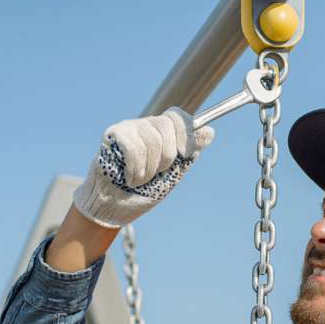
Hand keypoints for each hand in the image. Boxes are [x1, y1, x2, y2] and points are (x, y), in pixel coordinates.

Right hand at [72, 107, 214, 227]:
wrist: (117, 206)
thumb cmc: (144, 190)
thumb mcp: (173, 172)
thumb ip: (189, 152)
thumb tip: (210, 132)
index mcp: (163, 132)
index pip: (178, 117)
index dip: (185, 134)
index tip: (184, 153)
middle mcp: (146, 125)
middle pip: (167, 126)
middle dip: (167, 157)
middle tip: (156, 173)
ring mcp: (129, 127)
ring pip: (152, 140)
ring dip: (149, 169)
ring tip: (140, 179)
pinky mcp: (113, 135)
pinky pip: (133, 148)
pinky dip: (136, 169)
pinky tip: (130, 178)